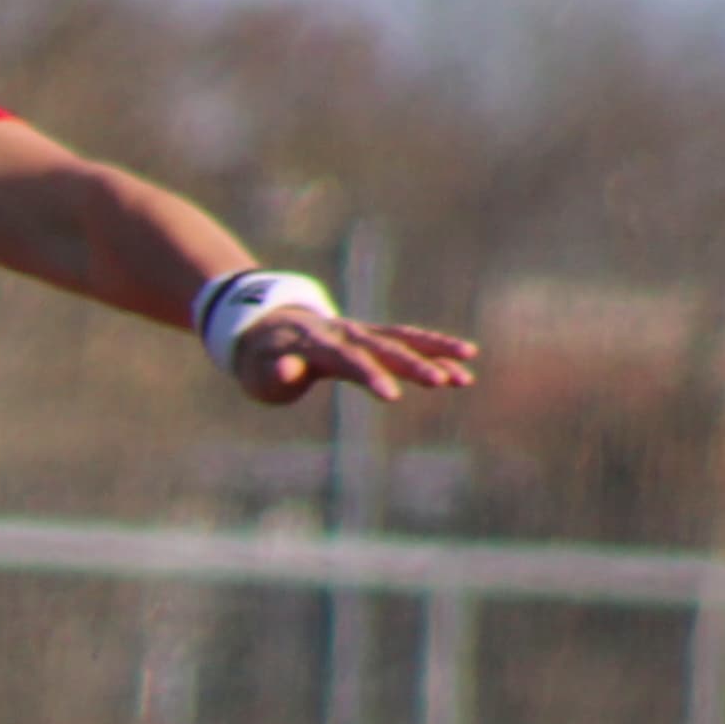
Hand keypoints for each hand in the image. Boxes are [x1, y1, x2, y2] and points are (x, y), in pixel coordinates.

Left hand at [234, 305, 478, 409]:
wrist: (266, 327)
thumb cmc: (260, 359)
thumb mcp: (258, 371)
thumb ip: (275, 373)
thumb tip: (284, 372)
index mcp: (316, 344)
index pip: (347, 360)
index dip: (370, 376)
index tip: (393, 396)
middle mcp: (344, 333)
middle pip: (383, 348)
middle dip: (413, 364)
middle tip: (443, 382)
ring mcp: (361, 332)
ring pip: (403, 340)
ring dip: (436, 353)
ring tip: (466, 373)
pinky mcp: (373, 336)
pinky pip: (408, 340)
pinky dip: (435, 349)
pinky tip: (465, 363)